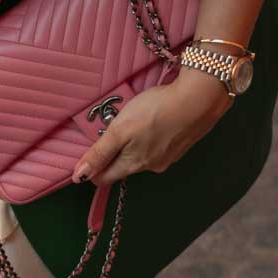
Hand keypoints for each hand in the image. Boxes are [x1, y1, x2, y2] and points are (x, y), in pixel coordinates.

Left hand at [72, 71, 234, 185]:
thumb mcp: (120, 130)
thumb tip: (78, 177)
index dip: (92, 167)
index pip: (104, 178)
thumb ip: (99, 153)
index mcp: (133, 165)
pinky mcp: (180, 145)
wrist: (199, 99)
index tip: (90, 149)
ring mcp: (168, 158)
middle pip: (122, 166)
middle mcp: (151, 167)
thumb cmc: (157, 111)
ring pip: (140, 155)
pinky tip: (155, 120)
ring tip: (137, 119)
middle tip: (114, 127)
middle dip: (113, 151)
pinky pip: (157, 146)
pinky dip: (151, 136)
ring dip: (133, 142)